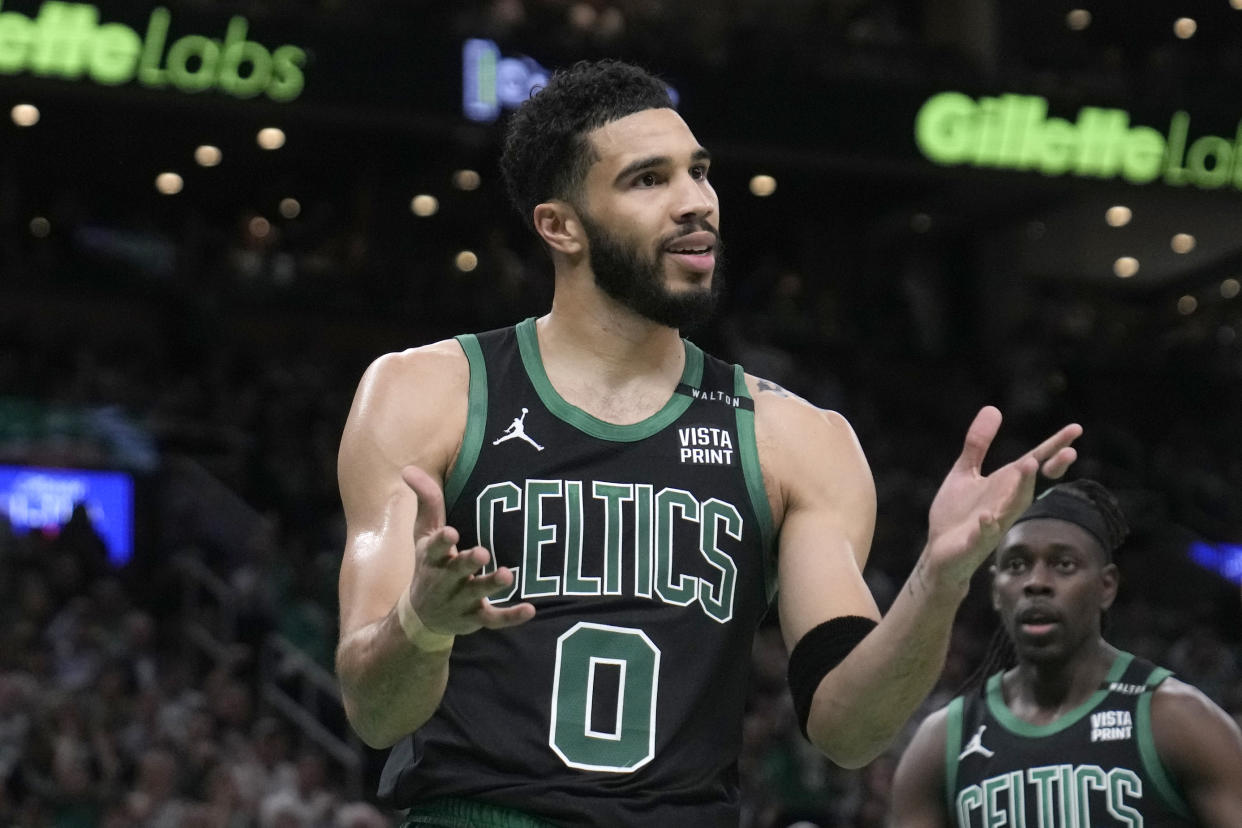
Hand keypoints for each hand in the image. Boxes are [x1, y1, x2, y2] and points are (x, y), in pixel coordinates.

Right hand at [401, 465, 535, 635]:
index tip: (451, 533)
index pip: (434, 548)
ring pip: (476, 595)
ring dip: (490, 586)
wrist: (422, 617)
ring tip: (507, 575)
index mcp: (431, 558)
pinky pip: (494, 620)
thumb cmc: (429, 564)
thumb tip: (409, 468)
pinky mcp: (476, 618)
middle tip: (482, 552)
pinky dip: (511, 616)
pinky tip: (530, 609)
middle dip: (467, 563)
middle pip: (456, 572)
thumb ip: (426, 501)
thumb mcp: (423, 534)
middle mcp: (444, 581)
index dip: (442, 541)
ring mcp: (460, 601)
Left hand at [923, 406, 1080, 592]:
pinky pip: (984, 533)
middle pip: (1032, 482)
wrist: (940, 552)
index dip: (1054, 446)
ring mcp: (993, 523)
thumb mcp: (965, 471)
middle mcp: (1005, 503)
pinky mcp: (974, 541)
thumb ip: (978, 443)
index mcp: (1005, 485)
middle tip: (1070, 451)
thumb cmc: (957, 514)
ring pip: (1012, 505)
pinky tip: (988, 517)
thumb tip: (994, 408)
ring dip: (1022, 487)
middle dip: (1049, 467)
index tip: (1076, 429)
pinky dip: (987, 526)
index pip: (1034, 462)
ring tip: (1029, 465)